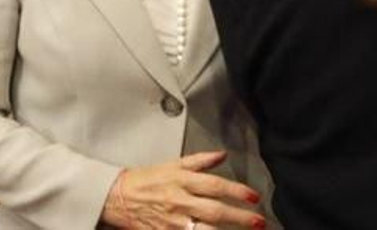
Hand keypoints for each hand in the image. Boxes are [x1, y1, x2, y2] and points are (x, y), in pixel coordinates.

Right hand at [100, 151, 262, 228]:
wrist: (117, 197)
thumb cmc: (144, 180)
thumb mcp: (171, 164)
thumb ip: (199, 161)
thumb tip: (221, 155)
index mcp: (180, 180)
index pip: (214, 185)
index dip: (236, 191)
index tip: (253, 196)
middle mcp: (179, 201)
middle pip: (215, 211)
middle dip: (240, 218)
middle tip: (259, 221)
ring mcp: (173, 221)